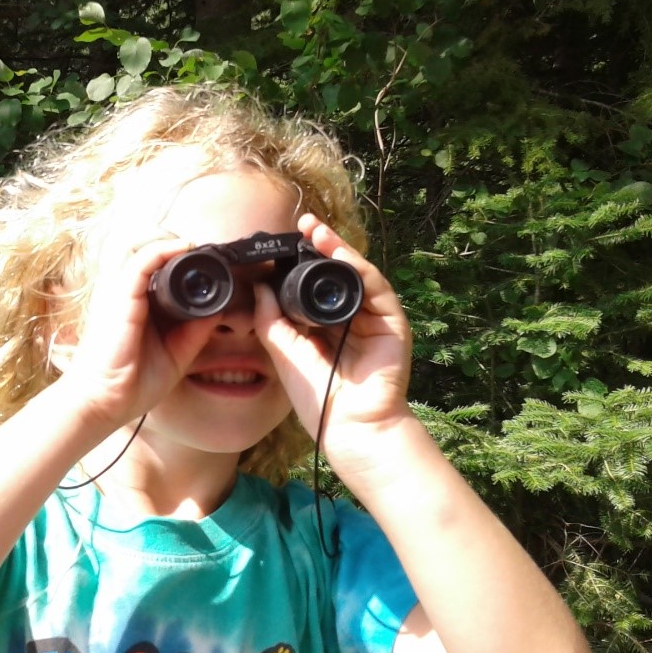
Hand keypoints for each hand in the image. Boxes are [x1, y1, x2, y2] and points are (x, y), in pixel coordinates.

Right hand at [53, 235, 218, 431]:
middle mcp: (124, 292)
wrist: (105, 401)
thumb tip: (218, 309)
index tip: (207, 259)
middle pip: (140, 247)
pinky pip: (141, 260)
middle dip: (169, 240)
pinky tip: (184, 248)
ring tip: (192, 244)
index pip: (152, 267)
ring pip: (138, 244)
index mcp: (135, 305)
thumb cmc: (132, 383)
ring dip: (167, 238)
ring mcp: (119, 291)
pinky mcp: (119, 296)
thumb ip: (195, 331)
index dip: (177, 257)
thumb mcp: (175, 355)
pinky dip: (163, 249)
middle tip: (198, 248)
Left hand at [254, 214, 414, 457]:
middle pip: (335, 275)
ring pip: (355, 275)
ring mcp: (373, 319)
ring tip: (316, 230)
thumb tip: (259, 286)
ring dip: (337, 249)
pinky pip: (375, 287)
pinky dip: (358, 268)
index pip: (312, 286)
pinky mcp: (392, 322)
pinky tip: (339, 253)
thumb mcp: (284, 353)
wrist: (350, 429)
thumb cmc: (319, 399)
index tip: (278, 245)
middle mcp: (349, 319)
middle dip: (319, 247)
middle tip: (301, 224)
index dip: (298, 263)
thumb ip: (270, 320)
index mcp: (324, 327)